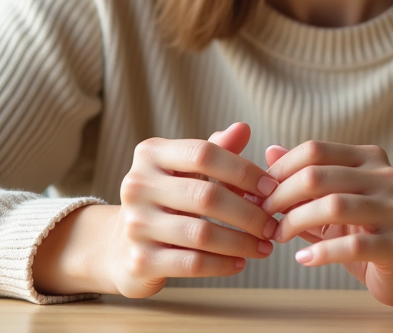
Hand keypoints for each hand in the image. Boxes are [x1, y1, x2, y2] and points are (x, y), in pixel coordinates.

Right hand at [34, 122, 278, 297]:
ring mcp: (136, 224)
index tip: (271, 188)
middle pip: (206, 196)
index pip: (204, 153)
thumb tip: (243, 128)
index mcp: (150, 155)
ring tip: (265, 246)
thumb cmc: (167, 200)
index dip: (243, 170)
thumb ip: (216, 150)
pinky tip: (241, 262)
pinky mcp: (139, 260)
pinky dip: (222, 264)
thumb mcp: (186, 171)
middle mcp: (137, 185)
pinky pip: (192, 263)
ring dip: (241, 242)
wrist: (120, 246)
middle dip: (249, 212)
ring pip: (202, 234)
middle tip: (273, 224)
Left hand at [261, 141, 392, 306]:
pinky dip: (321, 253)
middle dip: (282, 195)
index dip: (281, 169)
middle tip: (262, 214)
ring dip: (295, 222)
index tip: (259, 191)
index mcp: (370, 158)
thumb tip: (269, 150)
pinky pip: (352, 246)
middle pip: (319, 175)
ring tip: (277, 236)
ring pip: (333, 206)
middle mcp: (387, 176)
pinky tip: (302, 259)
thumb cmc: (364, 228)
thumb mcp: (333, 197)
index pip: (316, 150)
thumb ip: (305, 175)